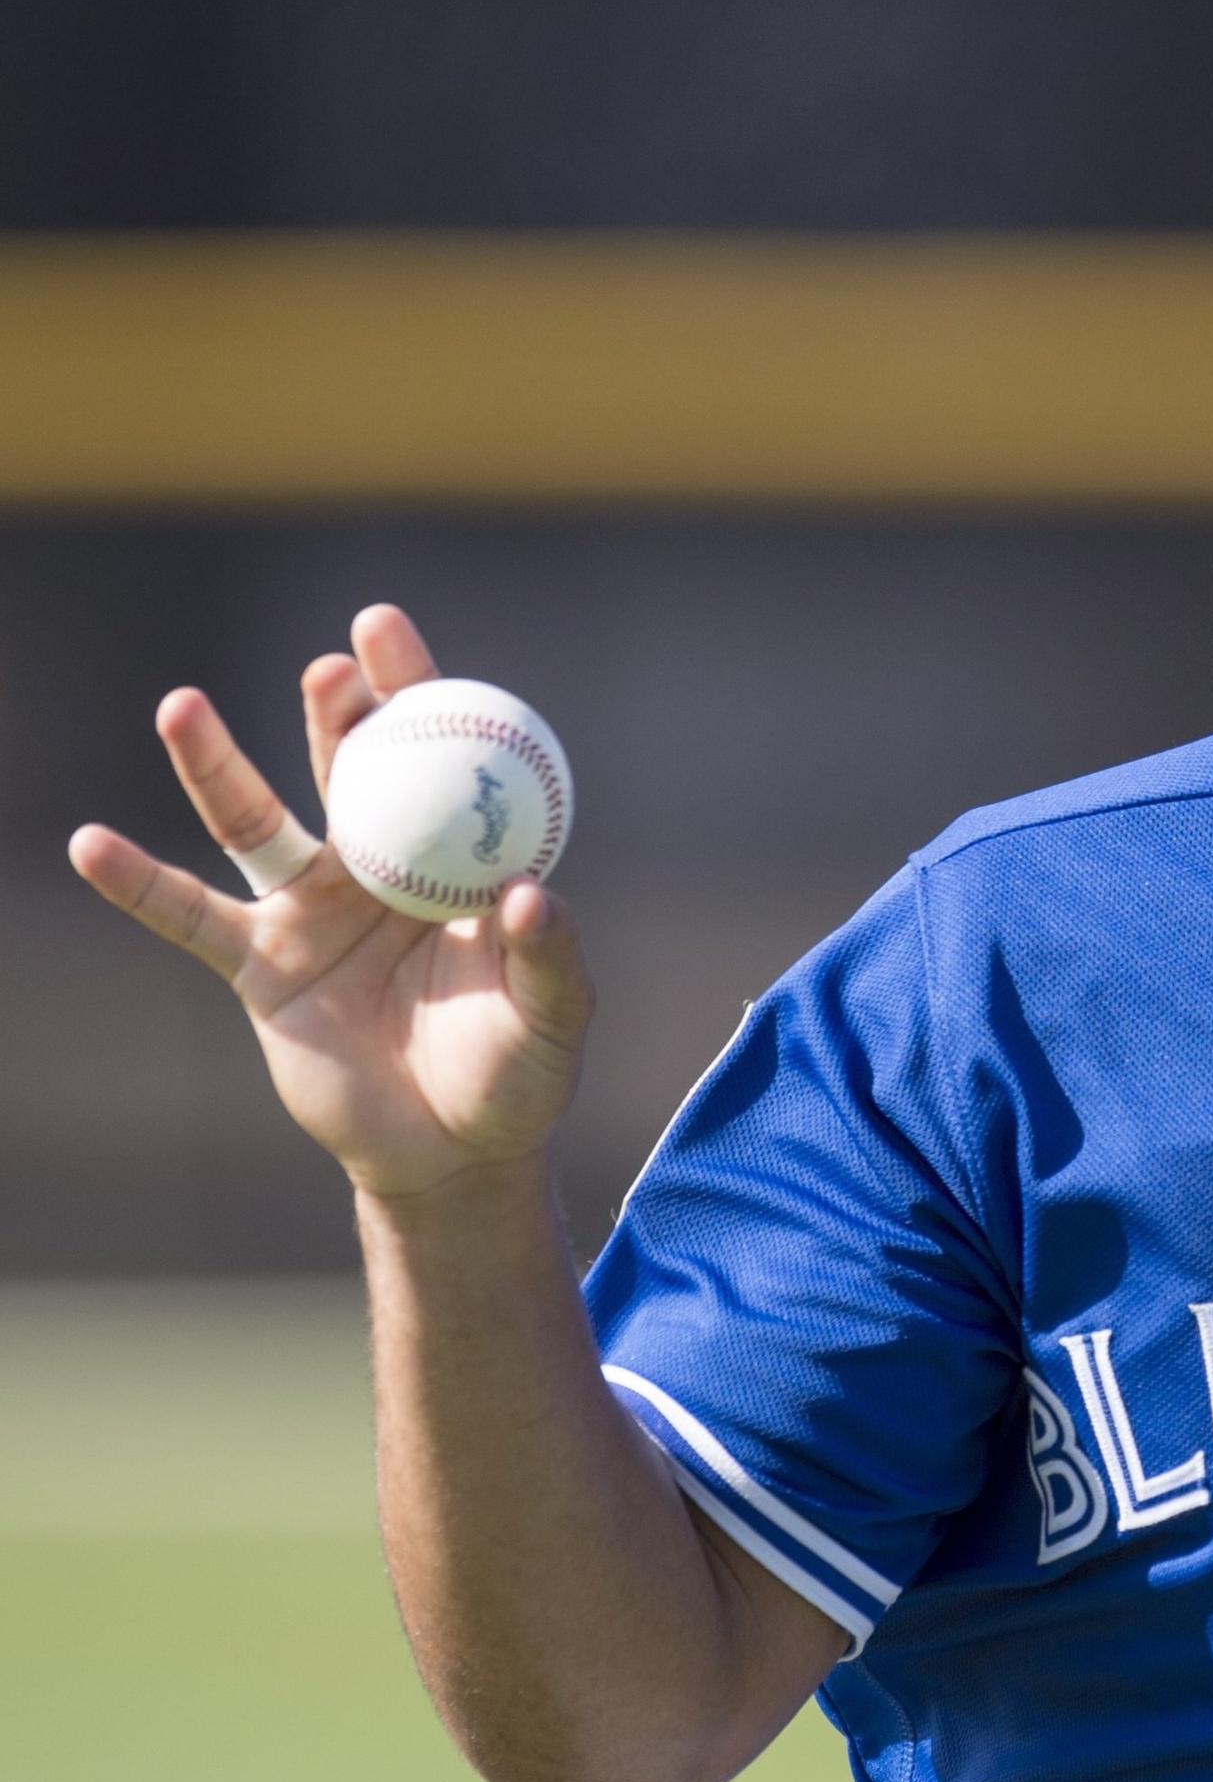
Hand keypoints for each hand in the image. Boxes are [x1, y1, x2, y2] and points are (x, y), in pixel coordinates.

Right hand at [68, 603, 593, 1200]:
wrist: (451, 1152)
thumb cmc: (515, 1075)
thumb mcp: (551, 1018)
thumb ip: (548, 958)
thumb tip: (527, 896)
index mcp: (452, 862)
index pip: (435, 758)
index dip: (411, 689)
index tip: (382, 629)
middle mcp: (377, 868)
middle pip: (348, 771)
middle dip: (336, 714)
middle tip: (330, 669)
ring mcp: (312, 911)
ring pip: (254, 823)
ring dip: (215, 766)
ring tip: (180, 707)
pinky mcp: (259, 965)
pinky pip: (189, 917)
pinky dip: (138, 883)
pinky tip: (91, 845)